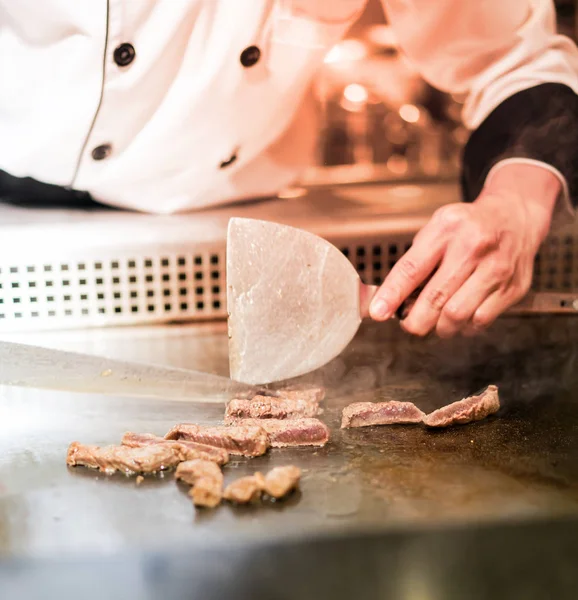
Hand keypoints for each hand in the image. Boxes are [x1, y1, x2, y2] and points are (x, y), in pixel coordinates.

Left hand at [369, 164, 560, 336]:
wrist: (516, 217)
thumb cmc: (467, 227)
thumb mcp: (436, 231)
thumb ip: (413, 263)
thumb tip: (388, 302)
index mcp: (447, 228)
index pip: (412, 268)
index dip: (392, 295)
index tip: (377, 312)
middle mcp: (474, 246)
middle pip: (436, 299)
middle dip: (415, 321)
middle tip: (408, 323)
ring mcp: (498, 268)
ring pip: (457, 316)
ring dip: (439, 327)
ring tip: (435, 319)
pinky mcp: (513, 288)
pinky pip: (480, 322)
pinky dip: (464, 327)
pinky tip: (460, 316)